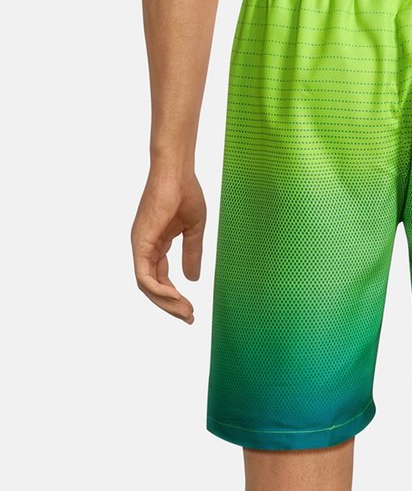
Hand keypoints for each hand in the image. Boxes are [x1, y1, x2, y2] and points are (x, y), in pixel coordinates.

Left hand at [131, 169, 206, 323]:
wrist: (177, 172)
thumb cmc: (185, 193)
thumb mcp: (193, 231)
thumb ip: (192, 254)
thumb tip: (192, 279)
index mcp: (156, 244)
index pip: (161, 279)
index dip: (175, 298)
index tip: (192, 311)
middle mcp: (145, 247)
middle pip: (153, 287)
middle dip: (171, 306)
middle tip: (190, 318)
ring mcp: (141, 245)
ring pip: (147, 286)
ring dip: (166, 303)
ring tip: (186, 312)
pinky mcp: (140, 242)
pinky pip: (145, 276)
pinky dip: (159, 290)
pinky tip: (177, 297)